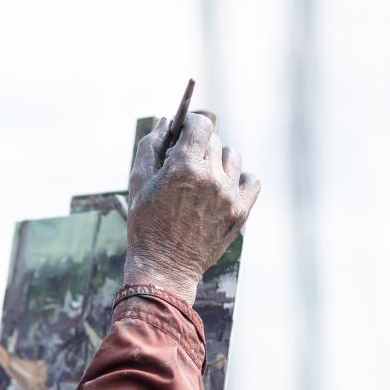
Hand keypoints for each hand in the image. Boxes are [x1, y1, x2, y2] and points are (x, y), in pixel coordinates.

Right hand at [123, 114, 259, 296]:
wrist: (165, 268)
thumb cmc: (146, 225)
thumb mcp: (138, 183)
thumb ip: (150, 146)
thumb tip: (166, 121)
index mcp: (183, 167)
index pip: (201, 124)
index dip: (192, 123)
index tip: (186, 130)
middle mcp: (211, 178)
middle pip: (214, 141)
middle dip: (199, 146)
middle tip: (186, 164)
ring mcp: (229, 195)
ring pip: (233, 157)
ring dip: (219, 162)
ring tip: (204, 180)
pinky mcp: (241, 212)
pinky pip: (251, 180)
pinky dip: (240, 179)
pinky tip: (224, 189)